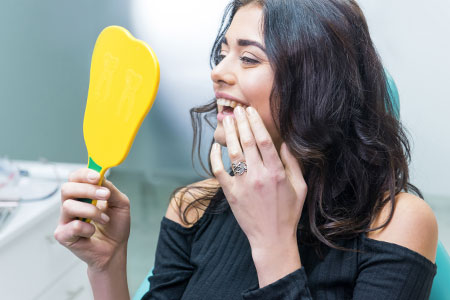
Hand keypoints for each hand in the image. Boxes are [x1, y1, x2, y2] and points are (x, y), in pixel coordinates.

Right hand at [54, 168, 130, 271]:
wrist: (115, 249)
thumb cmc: (116, 226)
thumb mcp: (120, 203)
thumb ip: (111, 189)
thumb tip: (102, 178)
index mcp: (83, 194)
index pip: (75, 177)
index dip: (84, 174)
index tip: (97, 176)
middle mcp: (72, 204)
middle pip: (67, 188)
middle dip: (87, 189)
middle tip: (105, 195)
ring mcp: (66, 220)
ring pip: (68, 206)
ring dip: (91, 211)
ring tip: (104, 219)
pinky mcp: (63, 235)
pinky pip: (71, 226)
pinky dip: (87, 228)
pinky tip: (93, 232)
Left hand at [210, 106, 306, 251]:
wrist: (271, 238)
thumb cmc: (288, 213)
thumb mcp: (300, 187)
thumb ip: (293, 164)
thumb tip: (285, 143)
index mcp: (277, 173)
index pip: (264, 141)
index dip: (255, 123)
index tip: (250, 111)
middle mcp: (258, 176)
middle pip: (247, 142)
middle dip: (241, 122)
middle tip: (237, 109)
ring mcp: (243, 185)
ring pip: (233, 153)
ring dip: (229, 134)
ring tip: (227, 120)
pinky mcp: (231, 193)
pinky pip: (219, 171)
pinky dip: (214, 157)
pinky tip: (215, 146)